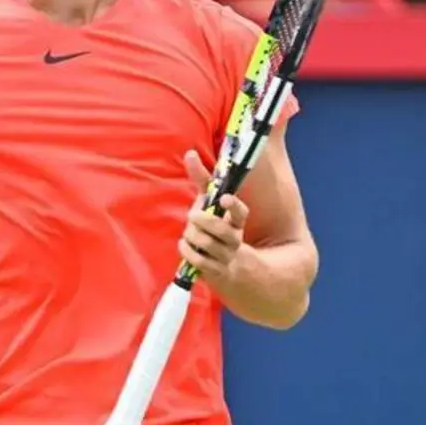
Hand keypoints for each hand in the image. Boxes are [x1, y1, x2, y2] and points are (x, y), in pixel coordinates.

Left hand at [177, 150, 248, 280]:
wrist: (229, 268)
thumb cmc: (214, 227)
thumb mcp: (209, 203)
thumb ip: (201, 179)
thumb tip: (189, 153)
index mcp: (236, 222)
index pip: (241, 213)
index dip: (234, 206)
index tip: (225, 198)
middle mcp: (234, 239)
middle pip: (222, 230)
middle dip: (204, 222)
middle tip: (193, 216)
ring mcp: (226, 257)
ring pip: (207, 244)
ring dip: (193, 236)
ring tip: (189, 232)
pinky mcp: (215, 271)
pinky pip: (198, 260)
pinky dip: (188, 250)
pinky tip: (185, 245)